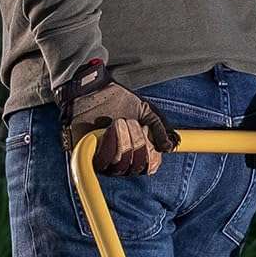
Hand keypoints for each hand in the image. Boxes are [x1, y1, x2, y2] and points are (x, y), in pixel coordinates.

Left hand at [57, 59, 177, 175]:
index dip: (152, 156)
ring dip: (124, 141)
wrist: (94, 89)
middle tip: (132, 123)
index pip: (148, 168)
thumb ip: (160, 129)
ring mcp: (103, 160)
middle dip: (138, 143)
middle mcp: (120, 161)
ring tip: (119, 122)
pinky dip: (110, 144)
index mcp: (135, 153)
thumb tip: (168, 148)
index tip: (150, 138)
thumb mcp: (146, 113)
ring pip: (121, 164)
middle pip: (136, 167)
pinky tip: (109, 129)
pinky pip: (103, 161)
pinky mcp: (87, 155)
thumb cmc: (118, 100)